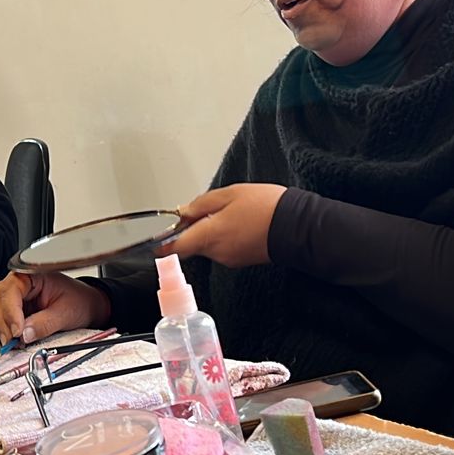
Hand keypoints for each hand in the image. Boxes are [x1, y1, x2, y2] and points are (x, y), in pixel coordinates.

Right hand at [0, 272, 111, 345]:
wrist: (87, 305)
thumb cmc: (79, 300)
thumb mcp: (66, 313)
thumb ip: (45, 323)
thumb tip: (25, 334)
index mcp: (31, 274)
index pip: (11, 289)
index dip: (11, 311)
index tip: (17, 330)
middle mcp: (19, 283)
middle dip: (2, 321)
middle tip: (11, 341)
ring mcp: (14, 297)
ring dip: (0, 327)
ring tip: (13, 342)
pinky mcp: (14, 311)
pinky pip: (0, 320)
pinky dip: (3, 331)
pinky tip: (13, 340)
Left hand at [163, 184, 285, 267]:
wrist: (299, 227)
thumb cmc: (267, 208)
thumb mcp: (229, 194)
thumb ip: (201, 205)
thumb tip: (183, 212)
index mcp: (209, 236)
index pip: (174, 247)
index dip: (161, 242)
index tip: (154, 237)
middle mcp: (216, 252)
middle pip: (191, 243)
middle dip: (193, 227)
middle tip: (205, 208)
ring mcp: (229, 259)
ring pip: (208, 244)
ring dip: (210, 230)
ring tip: (230, 211)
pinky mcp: (241, 260)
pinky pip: (223, 247)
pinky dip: (224, 235)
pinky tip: (240, 221)